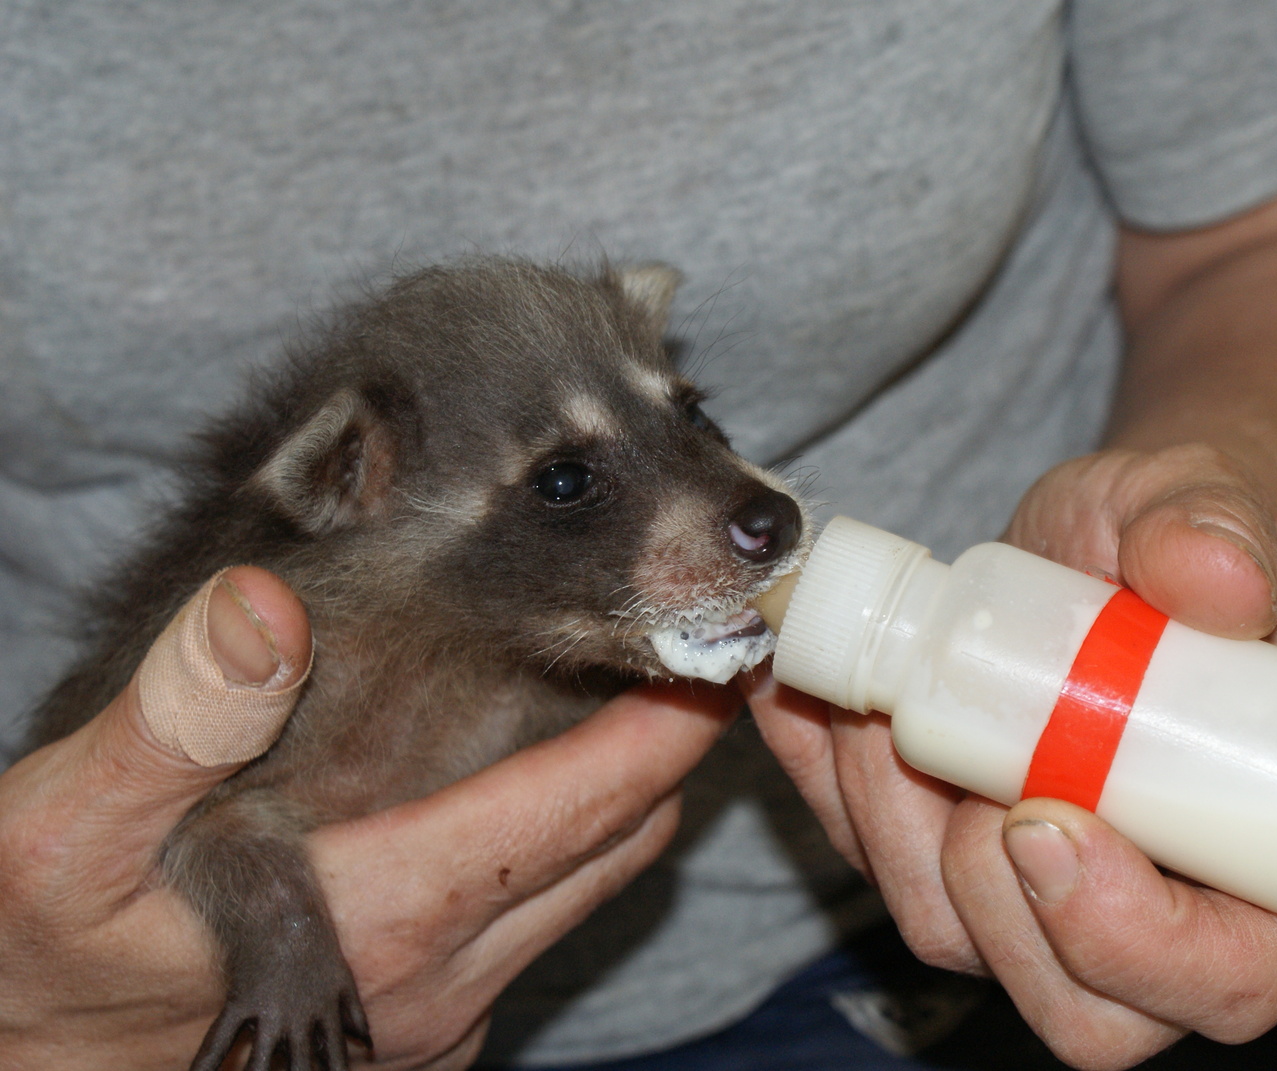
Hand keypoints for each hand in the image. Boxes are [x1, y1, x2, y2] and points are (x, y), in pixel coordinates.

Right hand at [0, 568, 737, 1070]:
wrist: (21, 1067)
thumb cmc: (31, 960)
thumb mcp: (63, 830)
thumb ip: (173, 719)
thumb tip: (268, 610)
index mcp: (389, 917)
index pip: (589, 807)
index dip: (667, 725)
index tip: (721, 649)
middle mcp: (443, 980)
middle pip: (616, 849)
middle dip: (662, 755)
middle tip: (680, 655)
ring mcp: (438, 1018)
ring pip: (584, 890)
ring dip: (614, 805)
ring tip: (617, 706)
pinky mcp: (419, 1035)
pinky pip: (532, 932)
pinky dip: (557, 855)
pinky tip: (514, 794)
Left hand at [744, 444, 1276, 1068]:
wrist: (1094, 540)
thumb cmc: (1167, 544)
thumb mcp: (1199, 508)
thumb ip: (1214, 529)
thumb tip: (1218, 576)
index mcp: (1262, 862)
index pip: (1226, 979)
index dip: (1128, 936)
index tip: (1045, 817)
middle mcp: (1150, 909)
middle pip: (1073, 1005)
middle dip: (981, 884)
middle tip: (943, 746)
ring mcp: (1033, 897)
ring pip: (948, 932)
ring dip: (886, 819)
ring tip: (873, 692)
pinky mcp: (939, 856)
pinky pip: (868, 859)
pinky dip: (822, 780)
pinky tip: (803, 693)